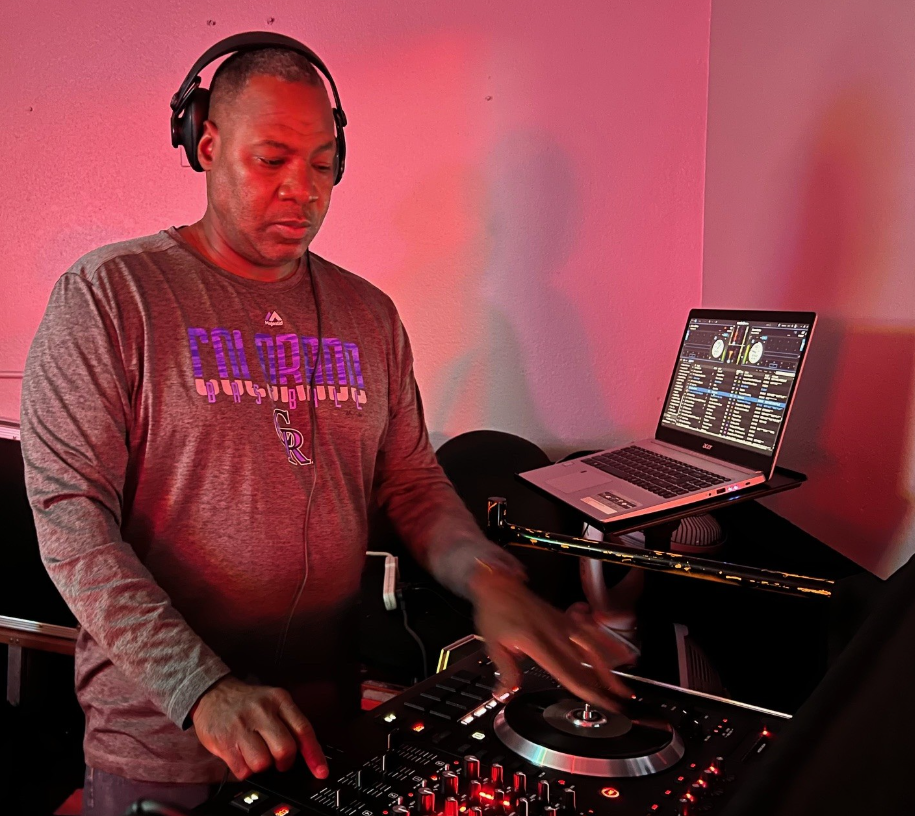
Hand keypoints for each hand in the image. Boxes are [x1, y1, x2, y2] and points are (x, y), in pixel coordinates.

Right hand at [191, 676, 327, 780]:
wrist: (212, 693)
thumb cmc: (247, 702)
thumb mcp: (273, 701)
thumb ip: (289, 722)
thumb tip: (307, 752)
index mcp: (279, 700)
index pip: (303, 730)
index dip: (314, 754)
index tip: (321, 771)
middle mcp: (262, 711)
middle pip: (285, 749)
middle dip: (284, 762)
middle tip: (279, 760)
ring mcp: (242, 726)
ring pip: (263, 763)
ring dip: (262, 766)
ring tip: (256, 754)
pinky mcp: (224, 741)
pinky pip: (243, 769)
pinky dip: (245, 770)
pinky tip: (242, 756)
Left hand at [468, 567, 636, 710]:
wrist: (500, 583)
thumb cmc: (495, 610)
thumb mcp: (492, 643)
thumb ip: (505, 670)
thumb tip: (506, 693)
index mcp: (536, 642)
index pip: (567, 671)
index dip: (586, 689)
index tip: (601, 702)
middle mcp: (554, 633)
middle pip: (585, 664)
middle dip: (604, 686)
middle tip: (620, 703)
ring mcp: (562, 624)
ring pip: (593, 649)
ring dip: (610, 669)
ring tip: (623, 686)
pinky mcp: (565, 618)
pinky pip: (591, 632)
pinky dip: (608, 642)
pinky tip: (622, 651)